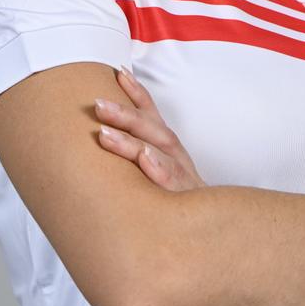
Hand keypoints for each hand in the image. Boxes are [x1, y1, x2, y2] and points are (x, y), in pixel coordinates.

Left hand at [93, 68, 206, 191]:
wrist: (207, 233)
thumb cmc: (175, 199)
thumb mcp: (158, 171)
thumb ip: (136, 152)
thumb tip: (99, 137)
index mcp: (167, 147)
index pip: (151, 115)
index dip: (136, 93)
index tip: (118, 72)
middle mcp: (175, 156)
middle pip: (151, 129)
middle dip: (124, 114)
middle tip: (97, 104)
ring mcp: (183, 176)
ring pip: (159, 152)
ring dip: (131, 141)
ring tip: (105, 133)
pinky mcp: (186, 198)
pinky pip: (173, 183)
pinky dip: (159, 169)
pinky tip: (145, 160)